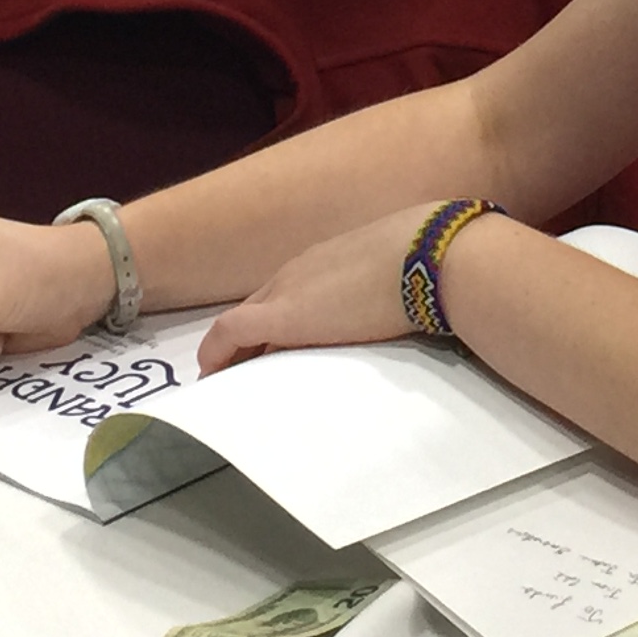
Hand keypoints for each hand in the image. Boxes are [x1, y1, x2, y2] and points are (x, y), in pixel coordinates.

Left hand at [196, 202, 442, 374]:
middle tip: (238, 376)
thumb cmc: (422, 261)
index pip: (284, 296)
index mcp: (323, 263)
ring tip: (228, 382)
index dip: (269, 328)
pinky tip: (211, 376)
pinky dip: (217, 353)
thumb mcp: (393, 276)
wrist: (426, 254)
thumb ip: (377, 292)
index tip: (266, 353)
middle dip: (244, 344)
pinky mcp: (283, 315)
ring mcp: (287, 291)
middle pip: (256, 309)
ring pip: (241, 321)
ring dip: (234, 352)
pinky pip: (231, 333)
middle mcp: (296, 273)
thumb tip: (389, 313)